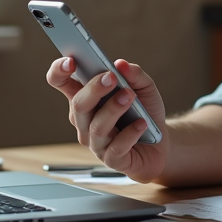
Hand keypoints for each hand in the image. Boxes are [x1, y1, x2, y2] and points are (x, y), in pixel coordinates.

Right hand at [46, 57, 167, 181]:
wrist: (161, 144)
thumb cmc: (145, 113)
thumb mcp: (145, 88)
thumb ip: (134, 74)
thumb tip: (121, 64)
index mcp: (87, 98)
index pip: (61, 82)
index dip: (59, 71)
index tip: (70, 61)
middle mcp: (85, 121)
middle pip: (78, 104)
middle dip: (94, 89)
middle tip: (111, 77)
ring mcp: (96, 142)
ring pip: (96, 126)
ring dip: (113, 109)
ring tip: (130, 96)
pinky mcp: (112, 160)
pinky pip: (116, 147)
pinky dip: (130, 134)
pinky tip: (142, 124)